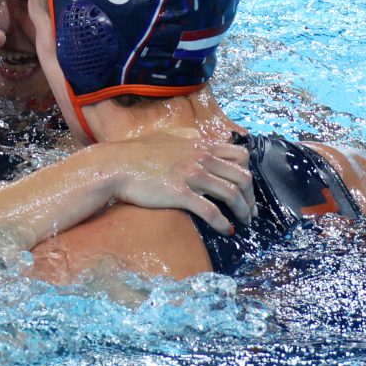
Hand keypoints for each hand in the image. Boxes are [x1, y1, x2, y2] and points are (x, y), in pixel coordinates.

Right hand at [99, 131, 255, 231]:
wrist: (114, 165)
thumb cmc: (135, 152)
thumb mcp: (166, 136)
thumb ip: (185, 135)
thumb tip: (196, 136)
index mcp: (201, 145)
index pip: (240, 155)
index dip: (248, 173)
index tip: (246, 189)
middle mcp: (202, 158)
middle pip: (243, 177)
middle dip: (251, 197)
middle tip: (250, 211)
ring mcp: (192, 176)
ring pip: (232, 194)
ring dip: (243, 211)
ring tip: (243, 223)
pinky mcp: (181, 194)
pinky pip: (211, 211)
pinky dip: (223, 223)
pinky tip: (225, 231)